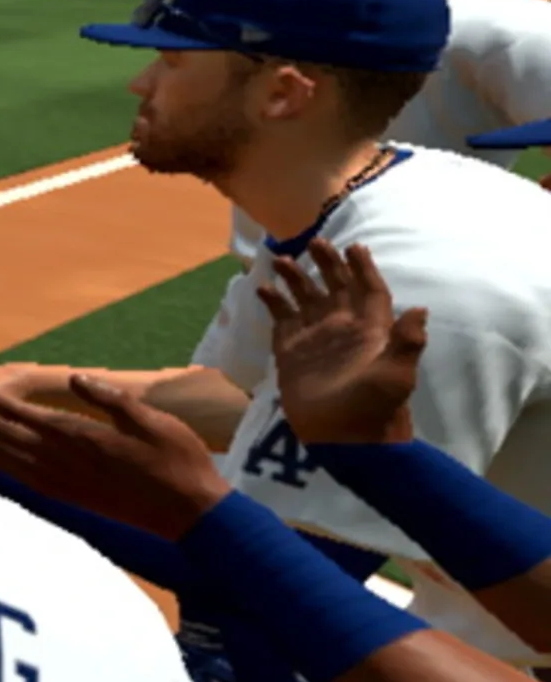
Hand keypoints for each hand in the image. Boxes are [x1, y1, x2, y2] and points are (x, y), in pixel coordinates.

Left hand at [0, 369, 231, 541]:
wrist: (188, 514)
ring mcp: (56, 482)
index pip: (13, 412)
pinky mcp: (62, 496)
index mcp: (75, 437)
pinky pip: (14, 474)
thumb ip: (110, 400)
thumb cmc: (178, 461)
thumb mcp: (152, 421)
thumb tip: (76, 379)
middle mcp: (57, 461)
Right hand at [265, 242, 425, 445]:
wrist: (343, 439)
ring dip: (296, 279)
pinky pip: (281, 321)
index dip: (362, 269)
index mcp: (371, 331)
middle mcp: (343, 329)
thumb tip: (420, 308)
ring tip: (282, 259)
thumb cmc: (375, 407)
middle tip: (314, 242)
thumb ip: (407, 342)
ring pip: (306, 299)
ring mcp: (315, 340)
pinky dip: (273, 303)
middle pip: (336, 288)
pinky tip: (262, 288)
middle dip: (327, 264)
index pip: (368, 291)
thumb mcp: (397, 375)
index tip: (354, 247)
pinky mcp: (291, 353)